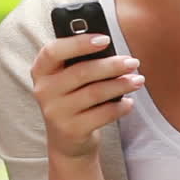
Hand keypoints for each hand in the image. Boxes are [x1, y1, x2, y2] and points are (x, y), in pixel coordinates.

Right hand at [30, 34, 142, 160]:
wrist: (67, 140)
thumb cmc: (72, 98)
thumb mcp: (68, 78)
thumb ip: (80, 61)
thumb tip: (109, 46)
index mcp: (41, 70)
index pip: (53, 51)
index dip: (79, 43)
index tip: (106, 39)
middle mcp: (44, 90)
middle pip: (81, 72)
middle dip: (111, 65)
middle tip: (133, 62)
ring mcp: (56, 112)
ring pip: (95, 93)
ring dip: (121, 85)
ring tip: (137, 80)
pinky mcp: (71, 130)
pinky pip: (102, 114)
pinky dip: (120, 107)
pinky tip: (129, 102)